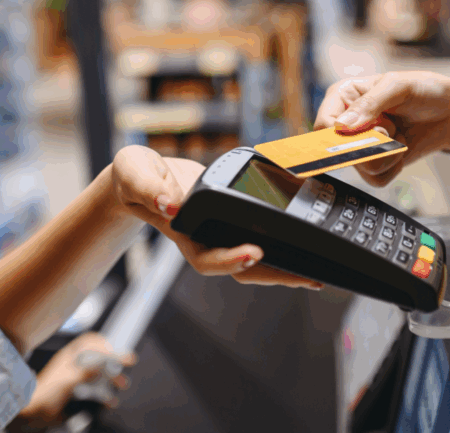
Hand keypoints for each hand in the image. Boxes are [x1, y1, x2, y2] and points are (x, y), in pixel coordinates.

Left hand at [13, 333, 134, 428]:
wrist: (32, 416)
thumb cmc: (43, 396)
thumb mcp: (66, 381)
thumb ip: (85, 371)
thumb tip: (103, 363)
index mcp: (70, 356)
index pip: (91, 342)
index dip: (105, 344)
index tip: (117, 354)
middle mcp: (75, 365)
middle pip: (99, 357)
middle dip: (114, 363)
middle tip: (126, 368)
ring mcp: (77, 378)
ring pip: (100, 374)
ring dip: (113, 379)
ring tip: (122, 385)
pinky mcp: (78, 393)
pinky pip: (96, 390)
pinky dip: (105, 394)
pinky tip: (110, 400)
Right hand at [109, 145, 323, 289]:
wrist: (146, 175)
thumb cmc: (137, 176)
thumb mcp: (133, 173)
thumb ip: (148, 188)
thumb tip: (169, 203)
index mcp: (184, 233)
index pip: (208, 258)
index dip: (231, 260)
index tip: (254, 253)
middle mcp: (207, 239)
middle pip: (242, 269)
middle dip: (274, 274)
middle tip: (307, 277)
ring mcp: (222, 233)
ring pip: (256, 259)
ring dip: (285, 267)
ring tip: (315, 274)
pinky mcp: (235, 221)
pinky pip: (261, 235)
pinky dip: (283, 242)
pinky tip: (307, 244)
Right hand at [314, 71, 449, 186]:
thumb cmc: (425, 90)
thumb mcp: (398, 86)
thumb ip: (370, 104)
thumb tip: (342, 126)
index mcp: (344, 97)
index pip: (323, 125)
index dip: (341, 135)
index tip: (367, 130)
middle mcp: (347, 123)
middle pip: (339, 151)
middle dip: (371, 144)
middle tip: (391, 127)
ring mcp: (361, 145)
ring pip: (360, 168)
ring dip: (386, 154)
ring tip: (398, 135)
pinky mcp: (376, 162)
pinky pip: (375, 179)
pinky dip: (393, 167)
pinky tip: (401, 149)